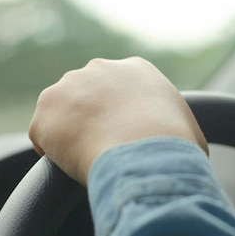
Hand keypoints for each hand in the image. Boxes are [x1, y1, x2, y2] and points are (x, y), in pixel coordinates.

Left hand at [29, 57, 207, 184]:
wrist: (146, 152)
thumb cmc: (176, 146)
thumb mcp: (190, 131)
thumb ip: (178, 132)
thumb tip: (186, 153)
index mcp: (136, 70)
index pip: (118, 89)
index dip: (119, 115)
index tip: (122, 136)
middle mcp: (99, 69)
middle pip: (87, 95)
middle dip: (91, 120)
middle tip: (105, 149)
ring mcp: (68, 87)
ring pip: (63, 114)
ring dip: (71, 134)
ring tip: (89, 160)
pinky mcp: (45, 113)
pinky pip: (44, 137)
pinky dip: (54, 155)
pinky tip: (73, 166)